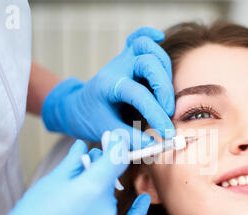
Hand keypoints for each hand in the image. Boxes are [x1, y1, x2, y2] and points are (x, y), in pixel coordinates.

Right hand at [0, 136, 149, 214]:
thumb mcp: (52, 182)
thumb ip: (73, 162)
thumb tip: (83, 146)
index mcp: (93, 186)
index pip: (116, 157)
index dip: (116, 144)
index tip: (115, 138)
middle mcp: (107, 207)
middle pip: (109, 180)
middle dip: (98, 169)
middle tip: (87, 162)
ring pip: (109, 201)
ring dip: (100, 193)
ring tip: (78, 193)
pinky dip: (137, 212)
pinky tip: (143, 200)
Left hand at [42, 26, 174, 146]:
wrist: (77, 107)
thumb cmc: (90, 119)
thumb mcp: (106, 132)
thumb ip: (130, 138)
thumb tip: (155, 146)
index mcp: (108, 86)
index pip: (138, 94)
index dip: (156, 113)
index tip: (168, 133)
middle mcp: (117, 68)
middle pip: (148, 62)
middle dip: (163, 87)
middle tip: (169, 111)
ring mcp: (122, 60)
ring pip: (147, 47)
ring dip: (163, 67)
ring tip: (166, 92)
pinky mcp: (127, 57)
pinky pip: (137, 37)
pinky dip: (149, 35)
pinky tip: (159, 37)